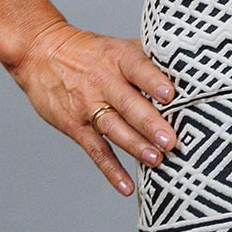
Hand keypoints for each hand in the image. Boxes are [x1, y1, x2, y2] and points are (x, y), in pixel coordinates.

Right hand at [7, 19, 177, 197]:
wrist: (41, 53)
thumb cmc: (91, 51)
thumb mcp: (118, 45)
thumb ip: (150, 56)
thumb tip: (190, 65)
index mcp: (119, 58)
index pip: (138, 69)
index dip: (154, 81)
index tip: (171, 95)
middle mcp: (104, 82)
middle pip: (129, 104)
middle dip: (151, 124)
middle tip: (171, 140)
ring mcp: (88, 105)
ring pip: (114, 128)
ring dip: (135, 146)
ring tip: (157, 160)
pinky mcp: (75, 126)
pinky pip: (95, 150)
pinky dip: (110, 170)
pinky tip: (126, 186)